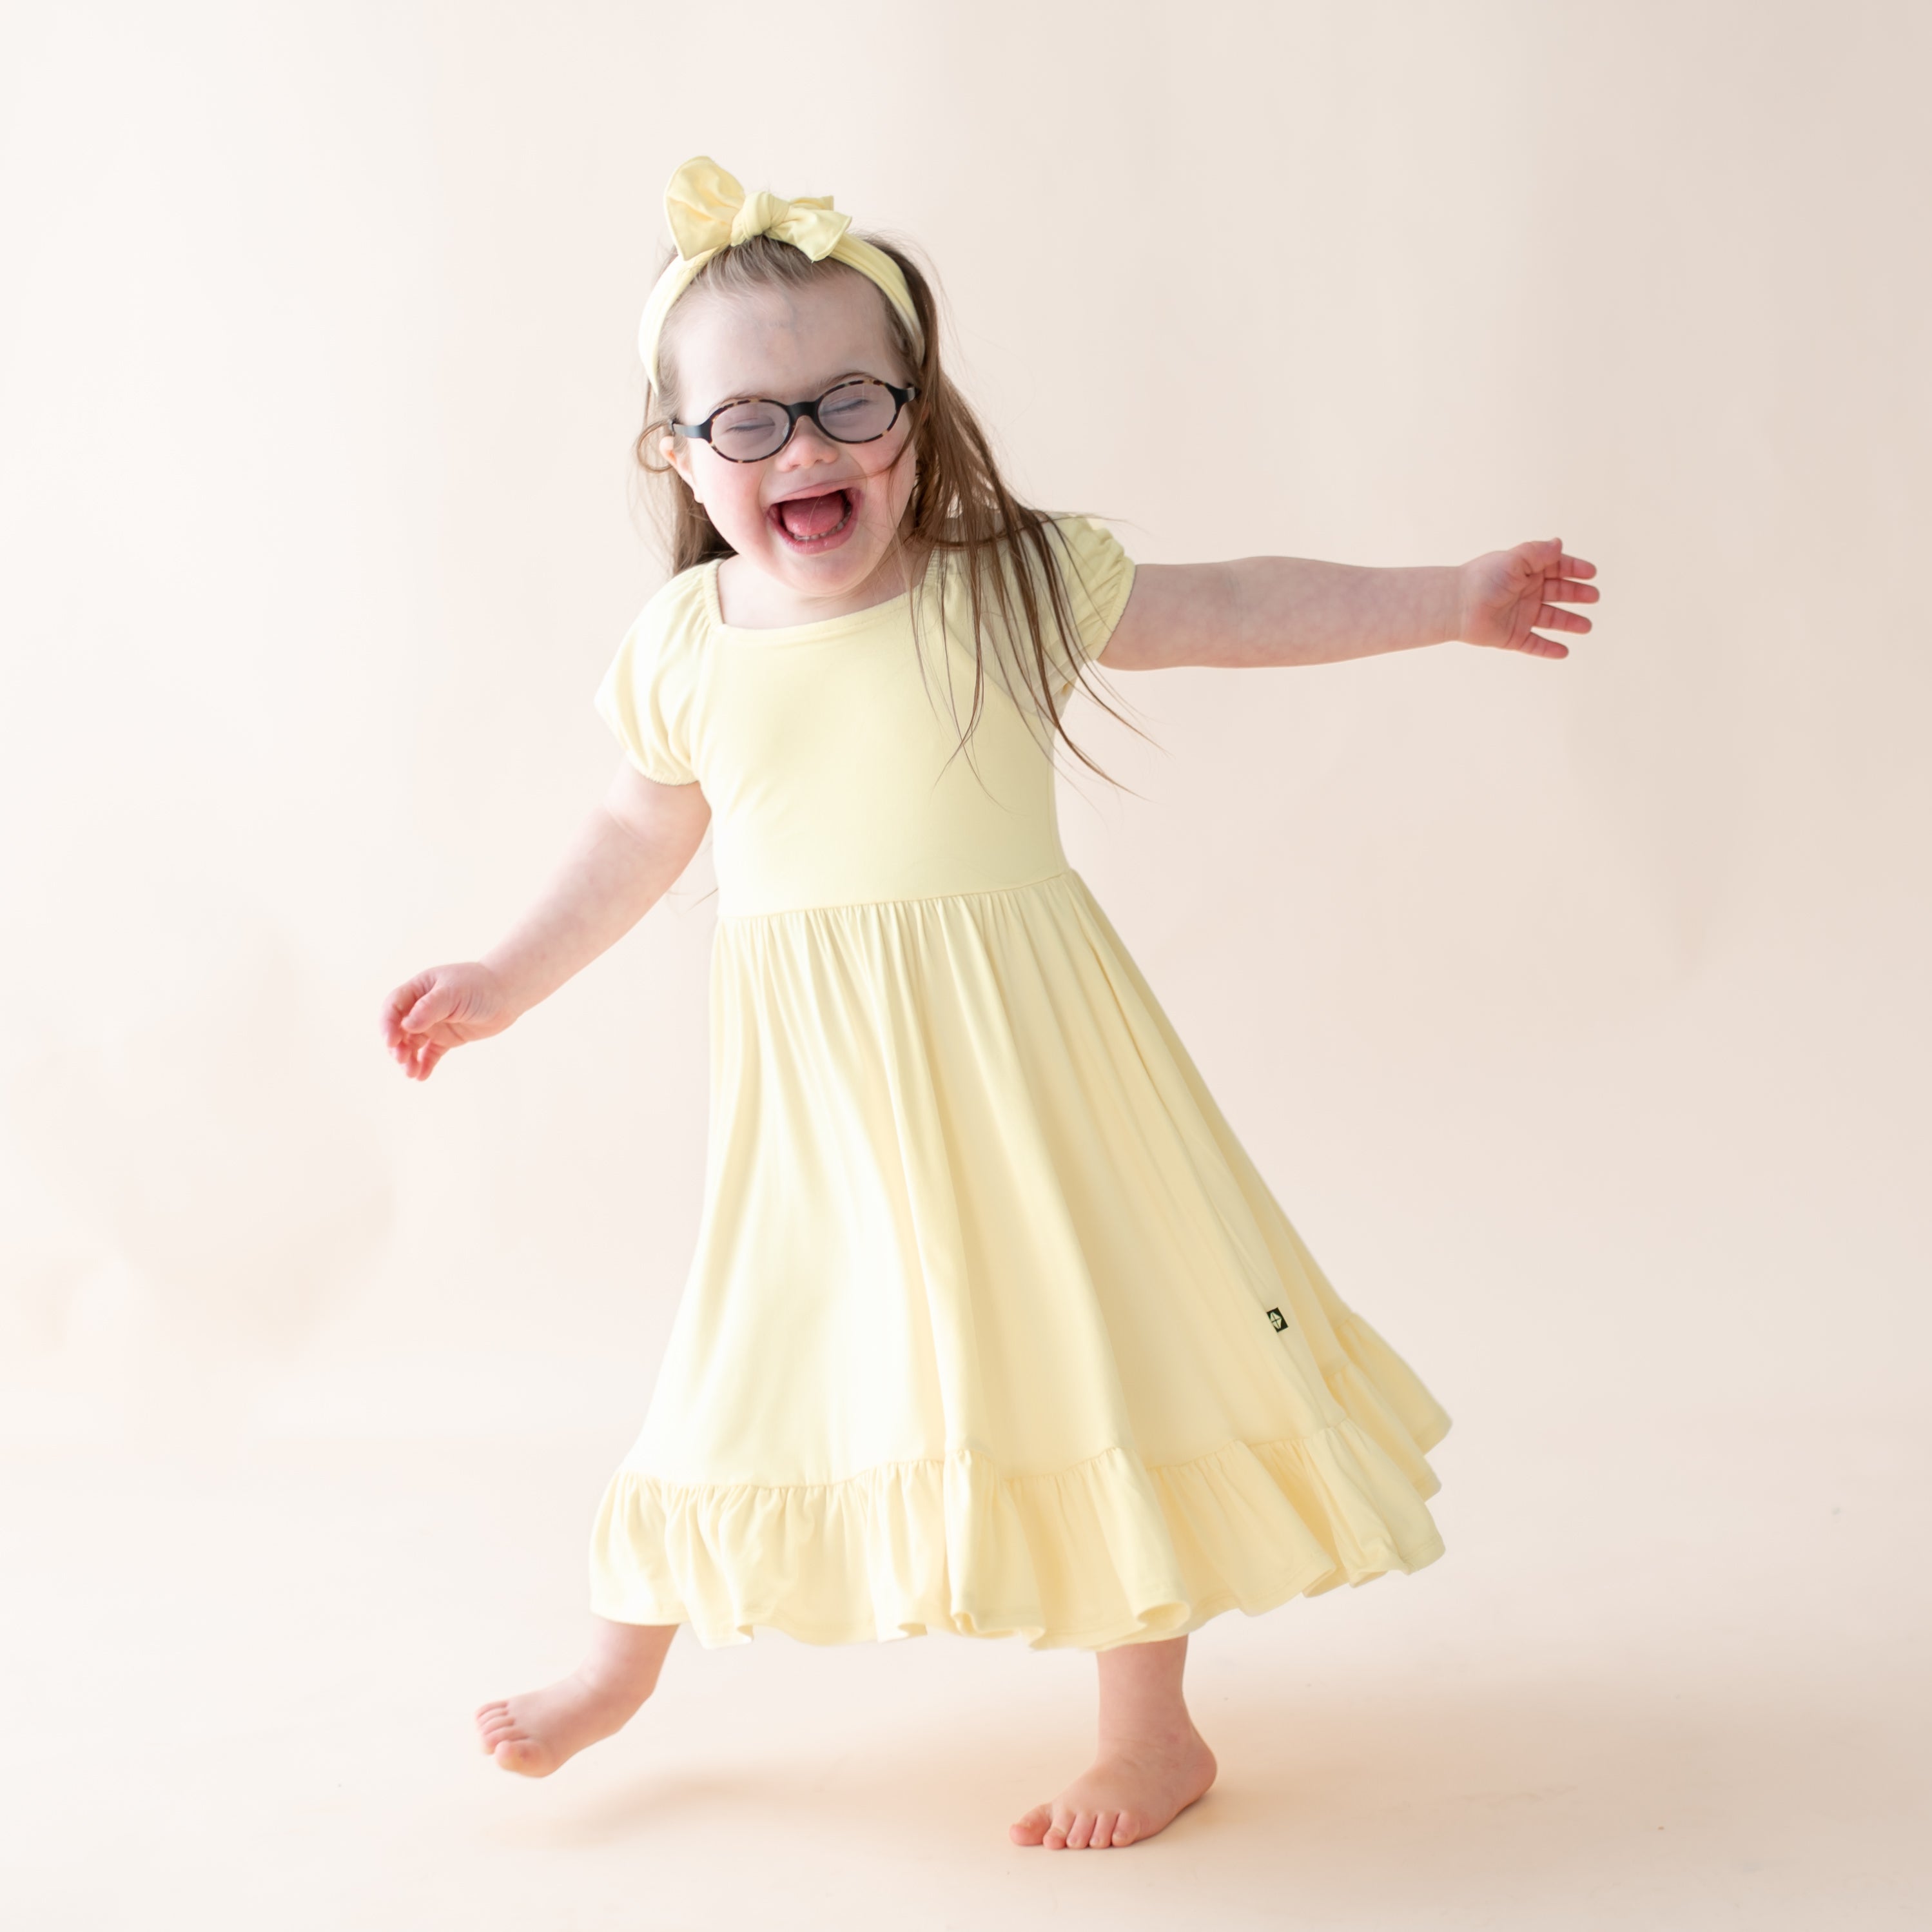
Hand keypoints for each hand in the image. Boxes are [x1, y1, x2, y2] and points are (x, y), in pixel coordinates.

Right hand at [380, 962, 519, 1082]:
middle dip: (397, 1046)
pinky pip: (430, 1053)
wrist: (507, 994)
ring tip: (412, 1073)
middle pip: (399, 1029)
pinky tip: (422, 1077)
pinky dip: (424, 1064)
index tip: (391, 1042)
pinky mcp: (446, 1038)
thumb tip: (406, 1026)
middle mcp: (422, 1008)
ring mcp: (434, 1024)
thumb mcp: (453, 992)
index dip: (388, 1024)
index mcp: (418, 990)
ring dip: (409, 1059)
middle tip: (402, 1060)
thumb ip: (430, 1008)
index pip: (393, 1007)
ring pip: (413, 1044)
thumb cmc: (479, 986)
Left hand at [1456, 539, 1598, 658]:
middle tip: (1593, 597)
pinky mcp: (1512, 636)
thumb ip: (1539, 553)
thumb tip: (1559, 543)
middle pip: (1558, 594)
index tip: (1591, 573)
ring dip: (1570, 623)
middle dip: (1577, 595)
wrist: (1457, 605)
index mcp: (1526, 572)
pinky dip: (1549, 649)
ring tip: (1586, 627)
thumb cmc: (1484, 579)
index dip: (1574, 570)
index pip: (1556, 568)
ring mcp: (1520, 616)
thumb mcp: (1515, 560)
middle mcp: (1525, 593)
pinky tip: (1564, 652)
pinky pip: (1534, 644)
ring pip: (1551, 620)